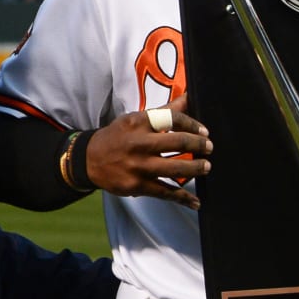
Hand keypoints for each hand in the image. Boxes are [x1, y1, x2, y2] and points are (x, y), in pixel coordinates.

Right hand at [82, 94, 212, 208]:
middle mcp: (139, 144)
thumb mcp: (137, 119)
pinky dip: (183, 198)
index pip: (172, 118)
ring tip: (207, 167)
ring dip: (196, 168)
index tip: (205, 132)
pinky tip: (196, 202)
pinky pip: (165, 192)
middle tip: (210, 147)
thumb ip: (165, 110)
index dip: (192, 124)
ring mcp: (138, 166)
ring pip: (175, 168)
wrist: (89, 160)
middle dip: (199, 145)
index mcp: (139, 123)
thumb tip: (190, 96)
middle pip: (177, 142)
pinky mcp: (137, 186)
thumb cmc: (120, 136)